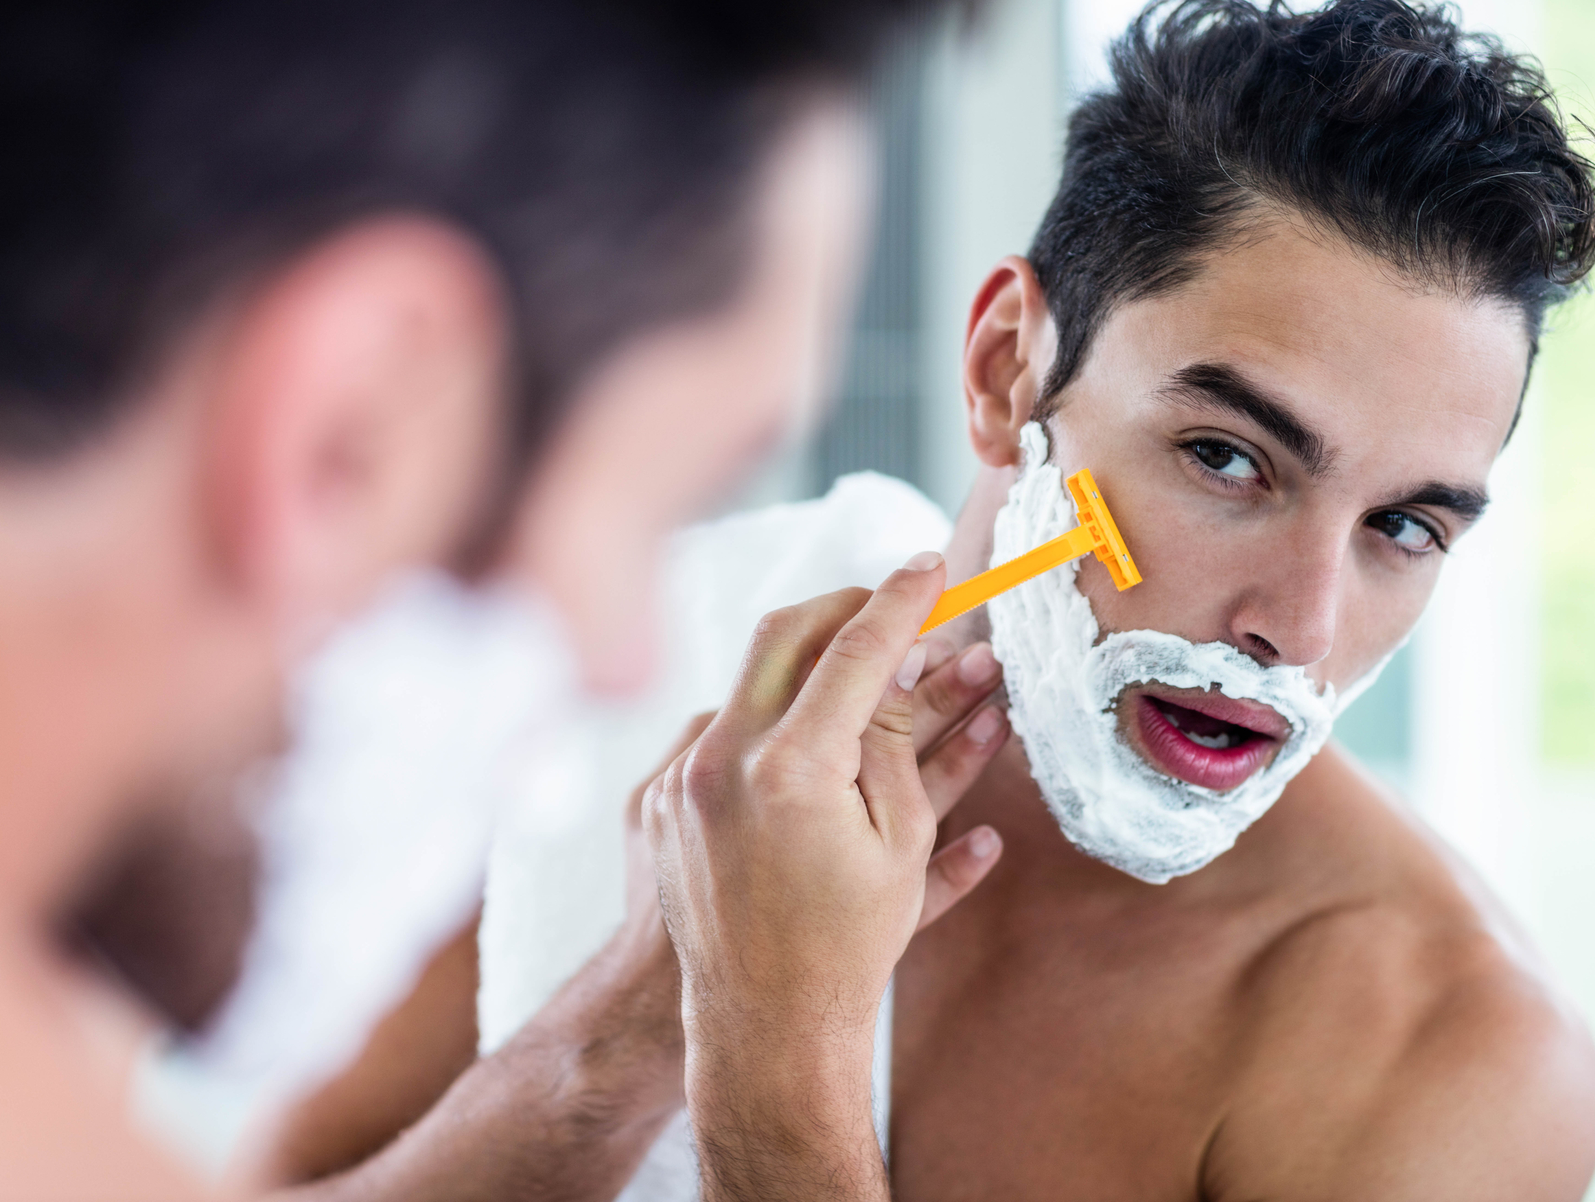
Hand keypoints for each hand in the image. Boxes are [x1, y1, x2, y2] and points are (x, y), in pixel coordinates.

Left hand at [642, 554, 1007, 1199]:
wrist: (762, 1027)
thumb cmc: (846, 944)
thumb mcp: (899, 837)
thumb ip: (899, 735)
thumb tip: (911, 655)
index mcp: (790, 768)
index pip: (855, 649)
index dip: (903, 601)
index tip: (933, 567)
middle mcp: (720, 760)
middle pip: (785, 633)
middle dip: (845, 607)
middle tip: (893, 605)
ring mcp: (681, 777)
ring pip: (748, 678)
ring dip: (808, 666)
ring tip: (863, 675)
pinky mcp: (661, 798)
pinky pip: (720, 728)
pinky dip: (772, 719)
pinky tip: (812, 737)